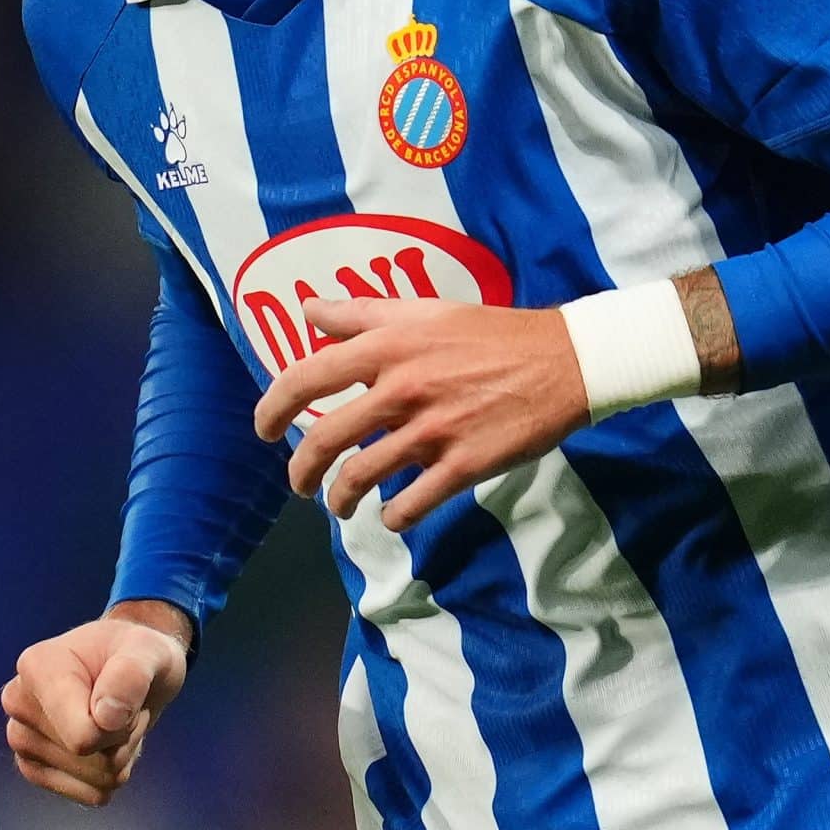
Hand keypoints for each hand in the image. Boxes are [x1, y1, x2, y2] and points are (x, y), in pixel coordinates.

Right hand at [1, 605, 190, 806]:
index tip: (126, 691)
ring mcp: (22, 740)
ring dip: (120, 755)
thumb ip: (132, 674)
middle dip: (122, 736)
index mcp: (36, 667)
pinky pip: (92, 795)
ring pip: (94, 780)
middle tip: (124, 703)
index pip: (83, 736)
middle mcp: (18, 704)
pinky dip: (112, 775)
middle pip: (88, 757)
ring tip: (116, 719)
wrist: (128, 670)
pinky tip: (107, 742)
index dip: (122, 723)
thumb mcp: (150, 649)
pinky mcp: (34, 768)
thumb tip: (107, 719)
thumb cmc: (137, 654)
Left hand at [254, 296, 589, 531]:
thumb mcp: (426, 311)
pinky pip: (409, 506)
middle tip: (300, 483)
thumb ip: (363, 314)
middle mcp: (402, 387)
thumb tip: (310, 310)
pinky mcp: (463, 466)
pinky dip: (392, 518)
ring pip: (361, 478)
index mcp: (390, 345)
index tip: (265, 429)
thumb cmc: (492, 334)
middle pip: (326, 439)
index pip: (308, 377)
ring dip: (340, 500)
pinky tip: (392, 515)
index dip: (274, 407)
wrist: (564, 362)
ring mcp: (432, 430)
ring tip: (339, 506)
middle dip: (302, 469)